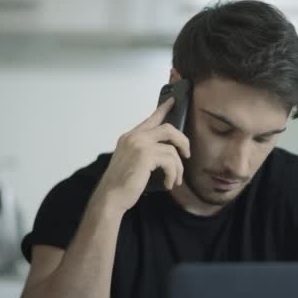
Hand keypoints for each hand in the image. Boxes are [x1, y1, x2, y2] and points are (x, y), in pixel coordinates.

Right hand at [93, 97, 190, 213]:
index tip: (174, 101)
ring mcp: (140, 144)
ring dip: (178, 167)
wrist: (111, 197)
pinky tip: (169, 184)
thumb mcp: (132, 161)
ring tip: (176, 179)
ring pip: (172, 149)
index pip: (150, 119)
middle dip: (183, 141)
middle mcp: (134, 137)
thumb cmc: (122, 184)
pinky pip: (170, 162)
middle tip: (187, 154)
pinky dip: (173, 175)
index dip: (164, 109)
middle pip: (168, 128)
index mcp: (130, 137)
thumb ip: (145, 151)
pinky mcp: (146, 155)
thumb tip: (169, 150)